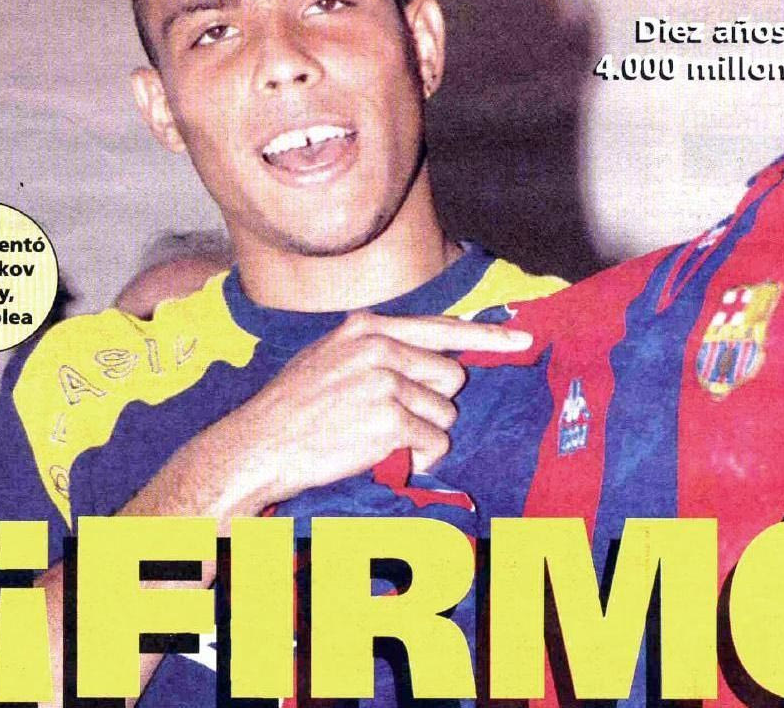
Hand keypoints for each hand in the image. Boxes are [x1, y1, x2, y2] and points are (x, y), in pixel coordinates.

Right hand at [225, 312, 531, 509]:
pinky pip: (435, 441)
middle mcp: (381, 347)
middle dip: (436, 402)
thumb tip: (431, 356)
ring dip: (425, 432)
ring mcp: (386, 382)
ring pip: (445, 411)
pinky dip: (420, 456)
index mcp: (369, 327)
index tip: (523, 338)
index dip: (488, 334)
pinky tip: (390, 456)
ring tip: (382, 437)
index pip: (442, 327)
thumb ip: (380, 348)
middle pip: (451, 375)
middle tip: (399, 418)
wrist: (260, 443)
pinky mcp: (390, 420)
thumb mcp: (331, 354)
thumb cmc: (294, 406)